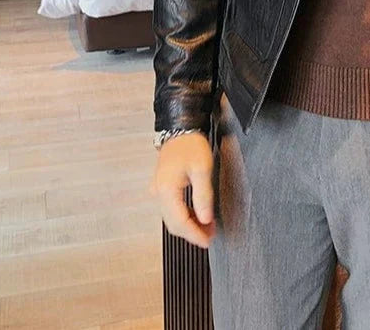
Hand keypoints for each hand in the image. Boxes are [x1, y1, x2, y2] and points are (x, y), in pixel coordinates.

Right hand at [148, 131, 216, 248]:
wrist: (181, 129)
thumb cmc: (191, 145)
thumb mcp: (202, 169)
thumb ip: (203, 196)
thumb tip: (205, 220)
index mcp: (166, 190)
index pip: (179, 222)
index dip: (194, 235)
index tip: (208, 241)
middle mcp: (158, 192)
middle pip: (173, 223)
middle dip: (192, 232)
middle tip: (210, 234)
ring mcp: (158, 190)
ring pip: (171, 217)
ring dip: (189, 224)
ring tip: (207, 226)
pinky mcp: (163, 187)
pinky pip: (171, 208)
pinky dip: (184, 215)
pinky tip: (197, 215)